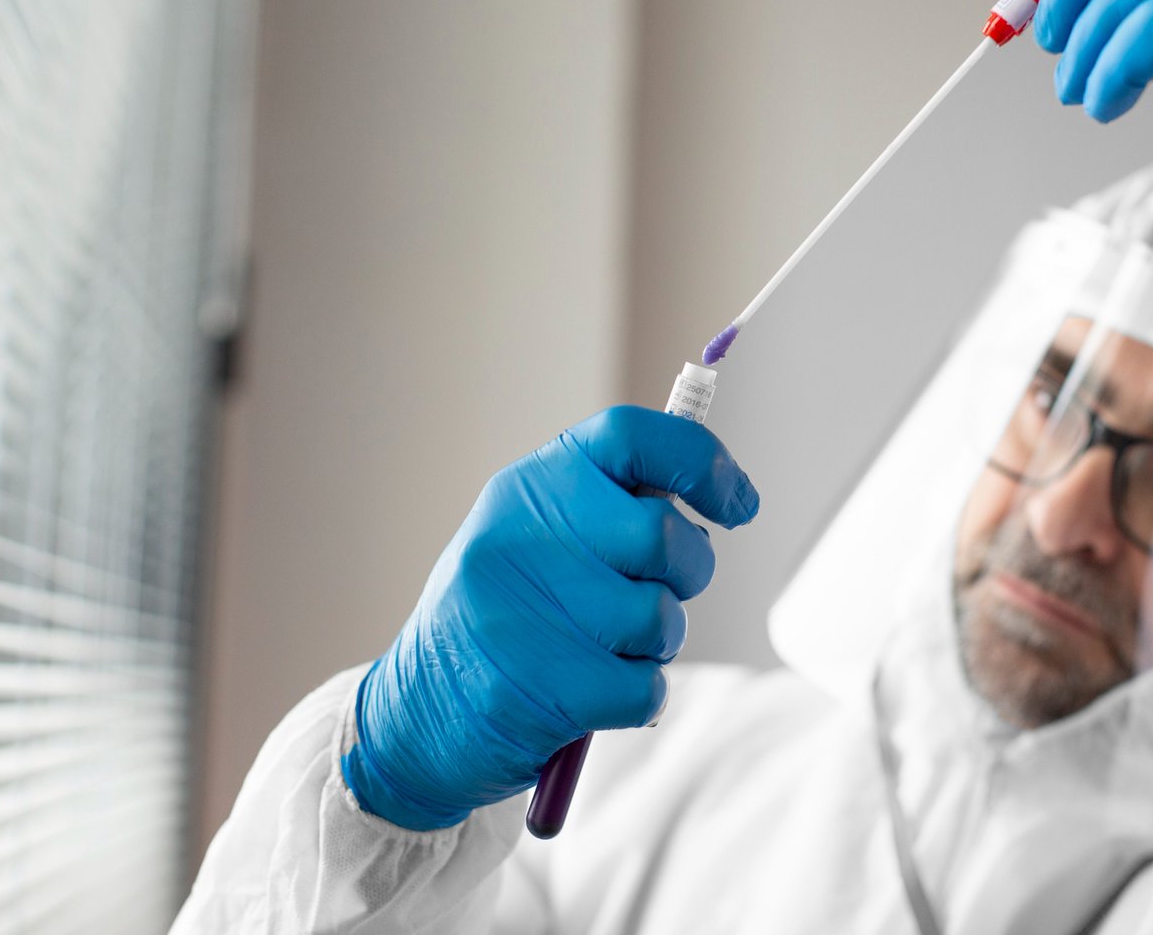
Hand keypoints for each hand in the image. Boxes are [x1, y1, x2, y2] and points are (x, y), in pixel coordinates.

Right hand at [340, 406, 759, 830]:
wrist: (414, 717)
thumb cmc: (508, 617)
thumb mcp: (535, 536)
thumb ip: (609, 505)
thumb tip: (714, 485)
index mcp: (527, 486)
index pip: (630, 436)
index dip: (701, 461)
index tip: (737, 501)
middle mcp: (518, 535)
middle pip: (661, 532)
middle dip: (688, 570)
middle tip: (662, 592)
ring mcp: (521, 612)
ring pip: (659, 617)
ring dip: (658, 643)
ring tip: (610, 650)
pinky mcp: (536, 689)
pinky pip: (645, 687)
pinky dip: (639, 699)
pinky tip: (595, 696)